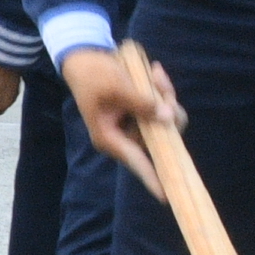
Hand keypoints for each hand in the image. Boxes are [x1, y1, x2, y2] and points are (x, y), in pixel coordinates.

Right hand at [59, 42, 180, 168]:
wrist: (86, 58)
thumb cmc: (94, 75)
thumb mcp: (116, 87)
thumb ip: (142, 103)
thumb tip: (168, 117)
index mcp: (110, 138)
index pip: (135, 161)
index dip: (151, 178)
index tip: (165, 196)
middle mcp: (125, 136)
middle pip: (160, 137)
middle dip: (167, 109)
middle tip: (159, 83)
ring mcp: (135, 125)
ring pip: (166, 120)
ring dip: (166, 96)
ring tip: (155, 74)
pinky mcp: (142, 113)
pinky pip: (163, 108)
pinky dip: (162, 91)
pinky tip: (155, 73)